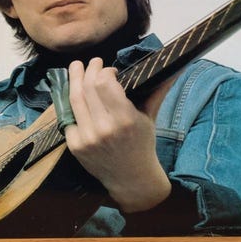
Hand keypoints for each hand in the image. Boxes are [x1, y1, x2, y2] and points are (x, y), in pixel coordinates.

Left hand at [64, 58, 170, 212]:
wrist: (131, 179)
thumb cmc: (143, 144)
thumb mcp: (150, 117)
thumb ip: (157, 91)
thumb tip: (173, 69)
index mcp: (125, 119)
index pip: (104, 83)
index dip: (105, 71)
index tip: (111, 70)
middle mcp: (104, 128)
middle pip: (88, 87)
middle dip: (89, 69)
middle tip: (94, 62)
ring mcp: (87, 138)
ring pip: (74, 99)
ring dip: (74, 79)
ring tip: (77, 67)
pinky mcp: (75, 145)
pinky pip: (68, 116)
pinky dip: (70, 101)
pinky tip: (74, 91)